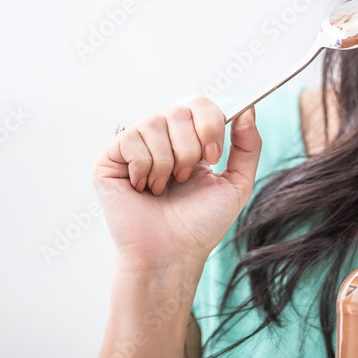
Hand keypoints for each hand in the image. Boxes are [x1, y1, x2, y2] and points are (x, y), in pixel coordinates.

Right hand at [90, 96, 261, 268]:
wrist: (172, 253)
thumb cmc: (201, 224)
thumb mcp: (237, 183)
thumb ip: (248, 145)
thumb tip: (249, 109)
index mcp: (189, 139)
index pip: (198, 103)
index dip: (209, 124)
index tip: (213, 157)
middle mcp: (160, 137)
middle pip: (179, 110)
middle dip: (189, 149)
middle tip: (185, 178)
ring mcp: (133, 147)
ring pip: (154, 122)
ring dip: (167, 162)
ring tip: (163, 187)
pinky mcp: (109, 160)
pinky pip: (130, 139)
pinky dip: (143, 167)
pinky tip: (142, 188)